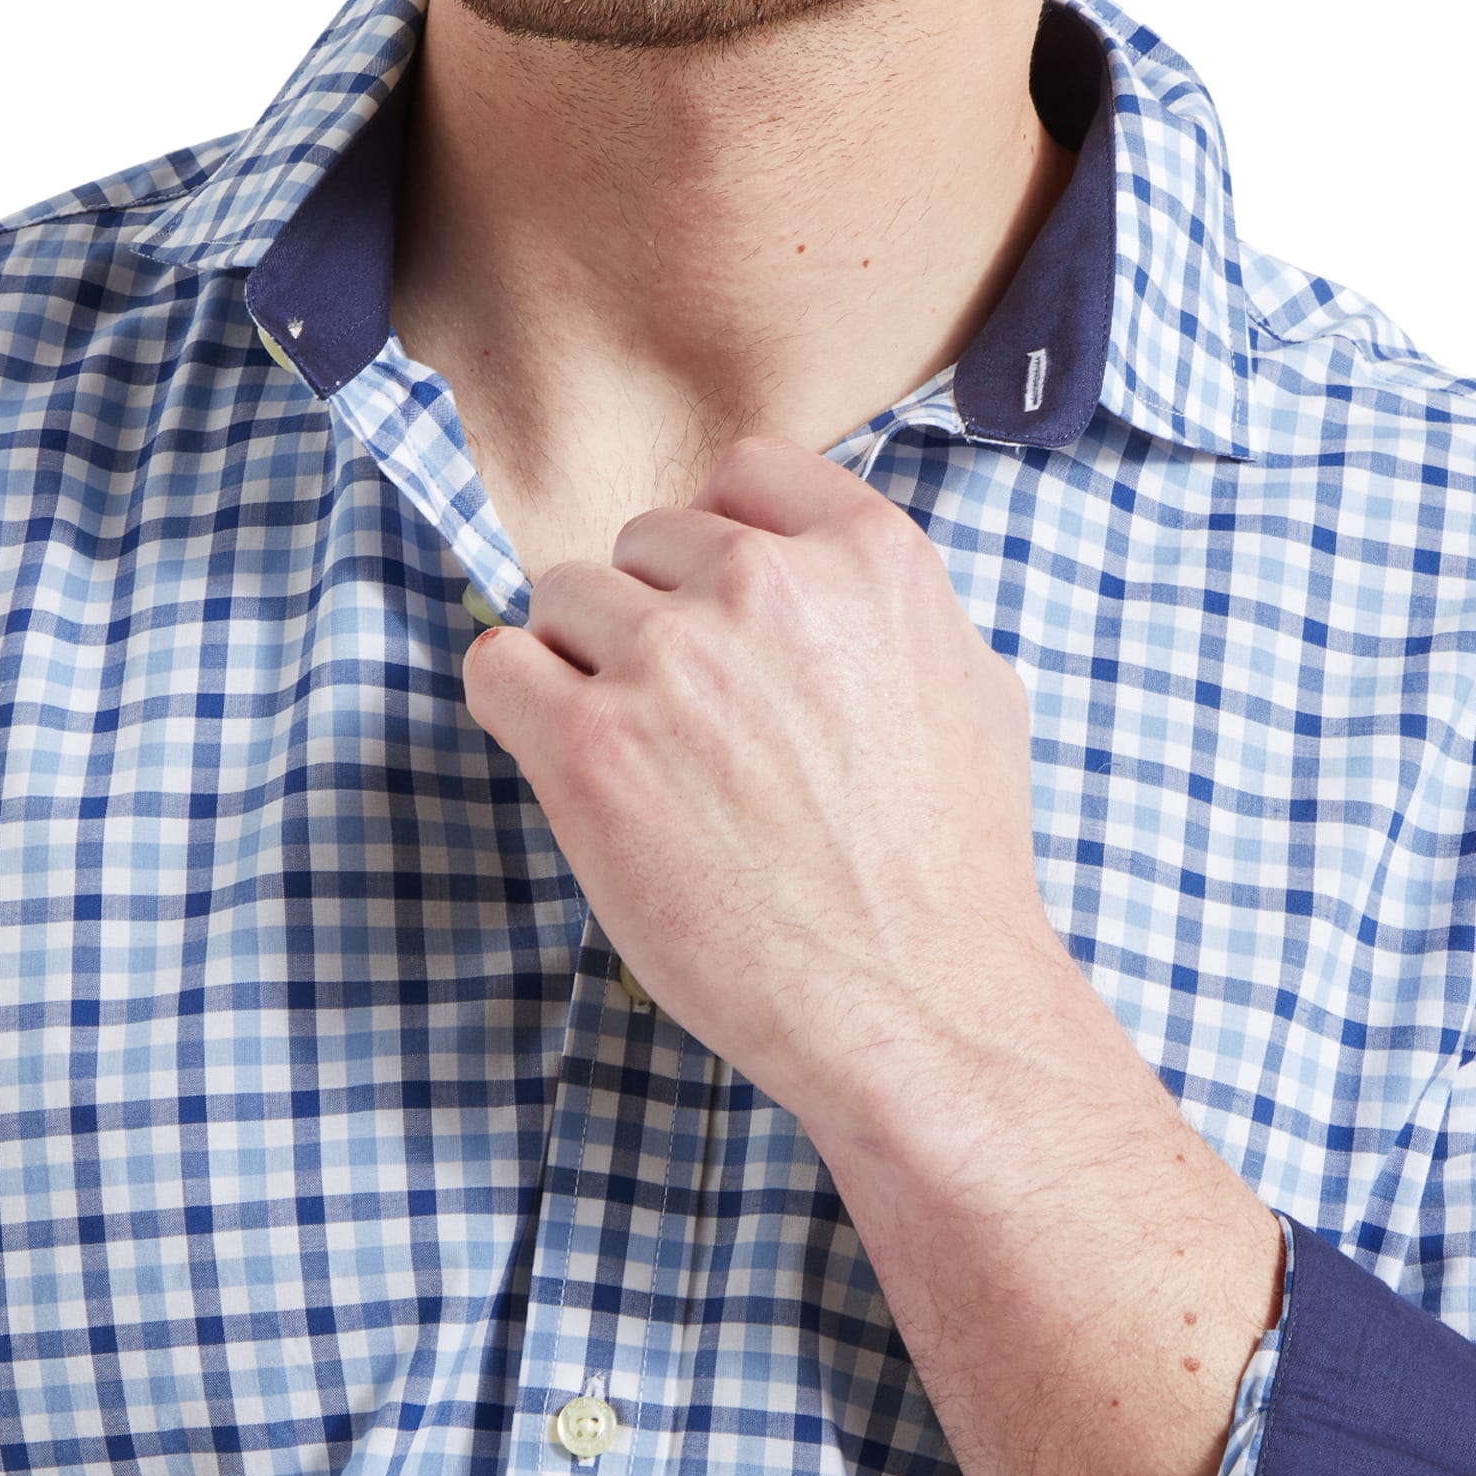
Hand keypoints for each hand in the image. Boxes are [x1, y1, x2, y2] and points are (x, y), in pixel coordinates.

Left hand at [461, 436, 1070, 1125]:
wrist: (920, 1004)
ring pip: (561, 598)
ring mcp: (672, 659)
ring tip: (649, 768)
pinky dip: (518, 711)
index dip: (723, 551)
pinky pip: (496, 667)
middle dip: (655, 620)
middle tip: (697, 729)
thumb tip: (831, 579)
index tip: (728, 621)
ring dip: (586, 670)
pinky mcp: (591, 745)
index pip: (743, 472)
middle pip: (642, 541)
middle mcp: (765, 584)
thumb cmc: (956, 873)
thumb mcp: (978, 693)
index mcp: (869, 555)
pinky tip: (575, 773)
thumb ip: (894, 611)